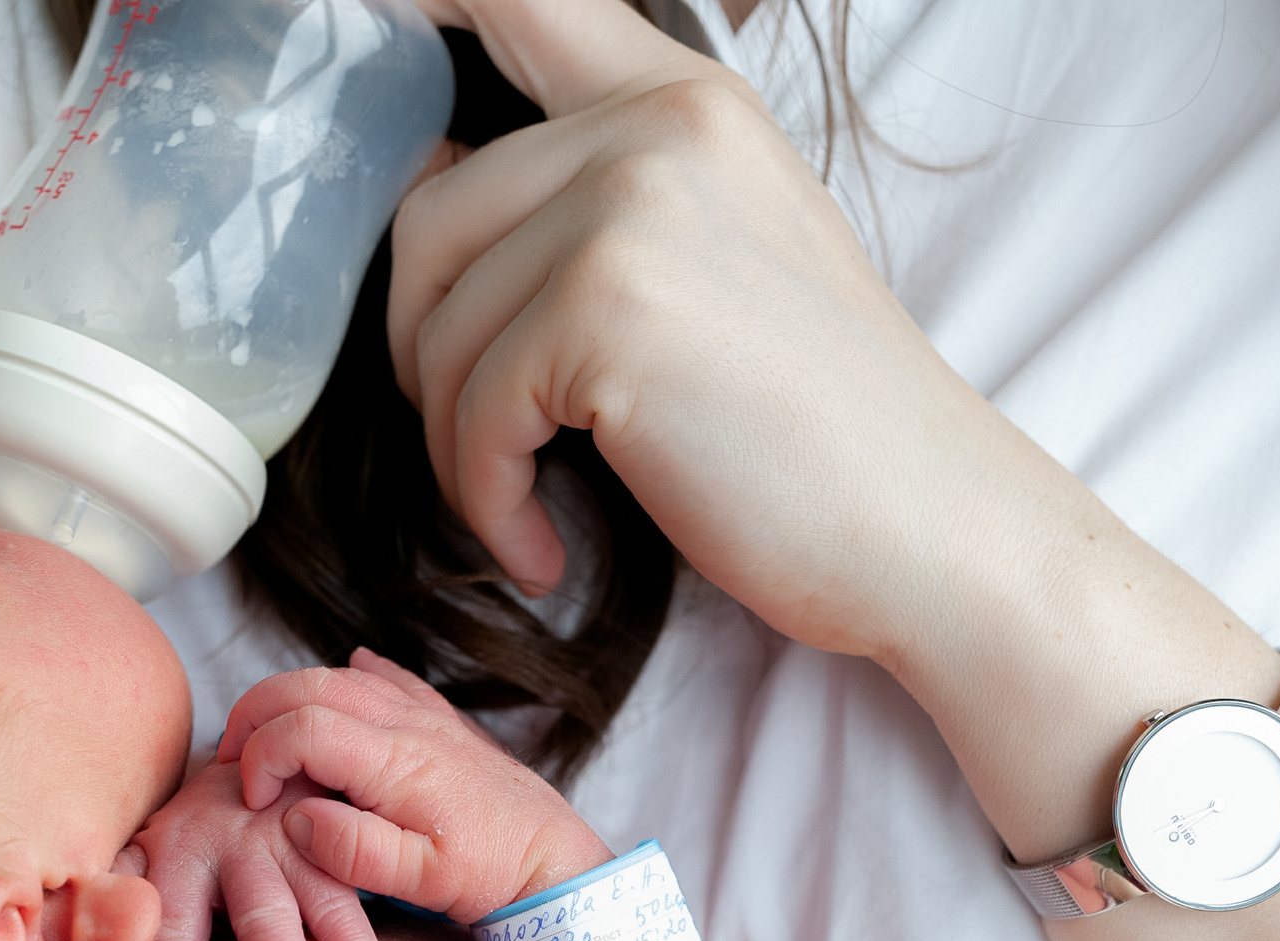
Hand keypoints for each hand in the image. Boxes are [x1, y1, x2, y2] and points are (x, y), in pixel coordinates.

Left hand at [126, 758, 390, 940]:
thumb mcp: (136, 864)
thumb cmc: (180, 846)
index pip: (167, 936)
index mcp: (165, 859)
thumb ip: (112, 915)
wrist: (236, 757)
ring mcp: (280, 835)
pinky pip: (349, 890)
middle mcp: (223, 841)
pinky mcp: (323, 833)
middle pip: (256, 919)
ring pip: (313, 903)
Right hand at [218, 648, 608, 920]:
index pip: (300, 726)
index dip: (259, 755)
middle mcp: (407, 724)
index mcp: (395, 761)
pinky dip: (359, 672)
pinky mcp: (442, 723)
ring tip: (265, 736)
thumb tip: (296, 817)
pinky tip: (351, 668)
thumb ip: (354, 851)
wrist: (555, 860)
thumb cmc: (490, 875)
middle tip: (230, 756)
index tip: (253, 798)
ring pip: (340, 675)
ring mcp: (426, 717)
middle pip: (307, 684)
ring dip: (290, 696)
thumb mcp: (421, 881)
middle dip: (253, 713)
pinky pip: (392, 677)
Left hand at [389, 0, 1085, 670]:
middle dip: (426, 355)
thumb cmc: (817, 430)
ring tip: (521, 506)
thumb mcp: (714, 259)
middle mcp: (657, 126)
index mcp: (684, 98)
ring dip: (460, 446)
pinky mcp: (608, 310)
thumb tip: (429, 188)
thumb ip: (594, 200)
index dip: (423, 7)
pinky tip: (542, 548)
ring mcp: (631, 208)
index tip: (349, 26)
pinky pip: (471, 413)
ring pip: (438, 327)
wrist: (930, 528)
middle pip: (430, 218)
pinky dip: (486, 500)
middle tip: (483, 442)